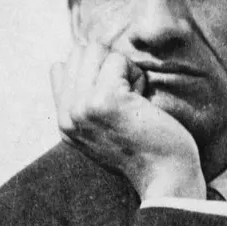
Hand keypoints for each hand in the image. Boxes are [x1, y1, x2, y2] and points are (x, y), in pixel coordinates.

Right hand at [50, 42, 205, 200]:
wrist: (165, 176)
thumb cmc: (145, 148)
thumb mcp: (102, 127)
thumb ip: (82, 100)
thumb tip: (64, 61)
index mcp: (64, 122)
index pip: (61, 67)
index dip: (94, 71)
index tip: (115, 101)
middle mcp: (67, 115)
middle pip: (79, 52)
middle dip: (109, 65)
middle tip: (127, 98)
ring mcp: (82, 107)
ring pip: (96, 50)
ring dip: (123, 69)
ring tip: (134, 100)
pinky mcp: (103, 100)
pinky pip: (118, 60)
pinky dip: (136, 76)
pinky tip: (142, 103)